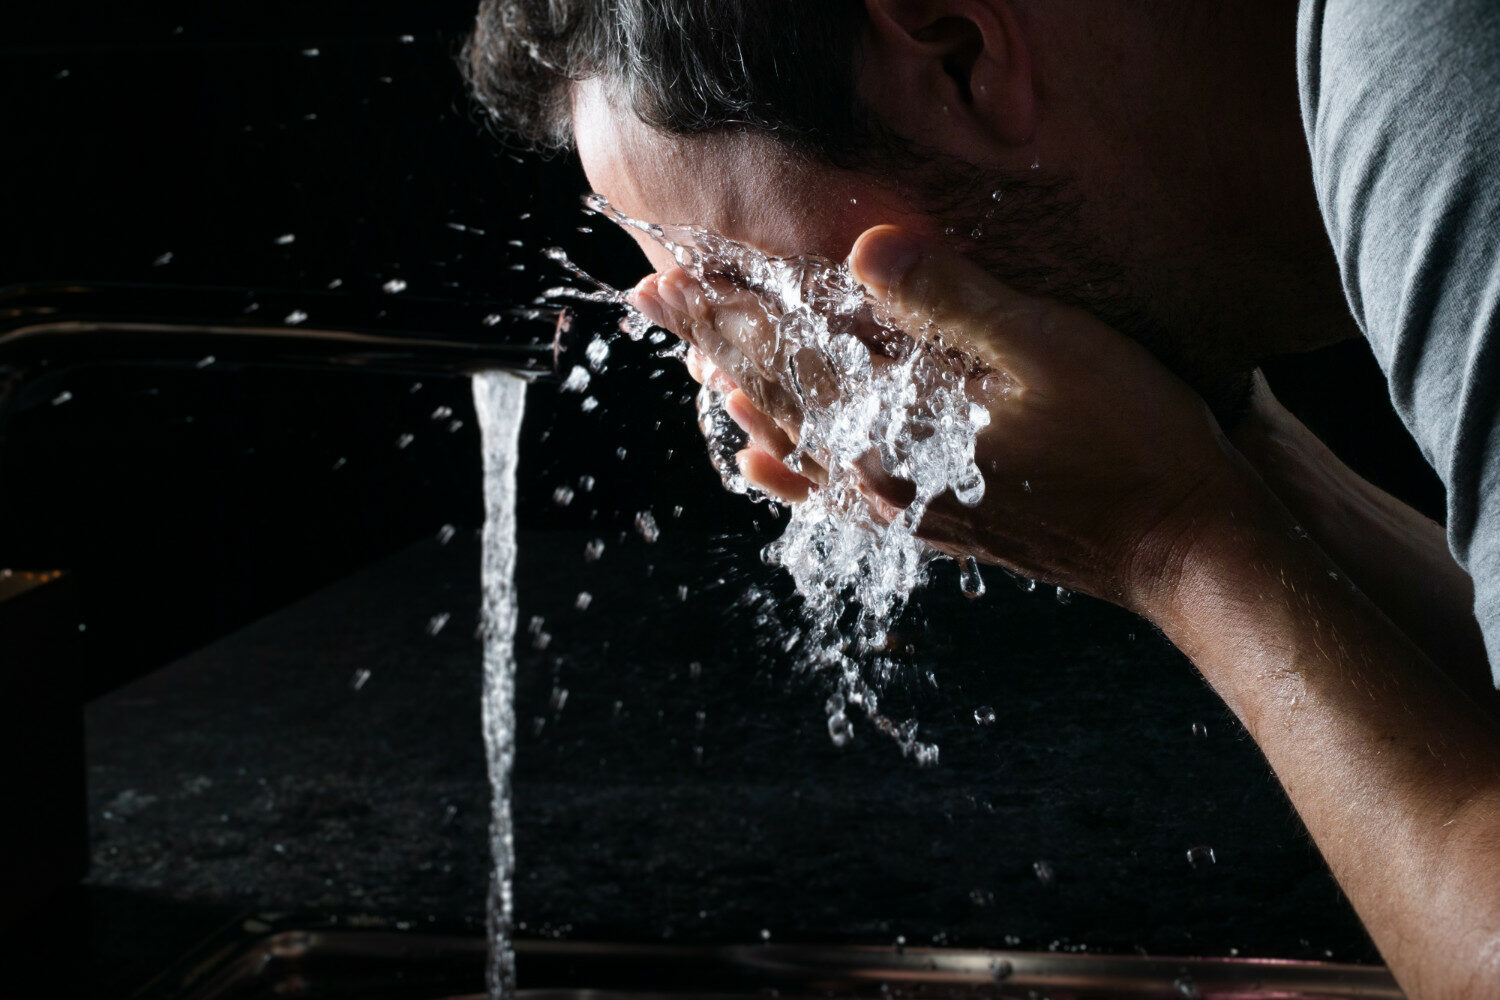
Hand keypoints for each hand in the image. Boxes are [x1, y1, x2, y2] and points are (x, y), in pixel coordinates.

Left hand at [634, 225, 1255, 610]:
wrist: (1185, 547)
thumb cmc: (1132, 442)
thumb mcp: (1052, 349)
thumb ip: (955, 300)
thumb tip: (867, 248)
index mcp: (900, 428)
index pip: (786, 362)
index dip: (722, 316)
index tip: (664, 282)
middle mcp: (884, 475)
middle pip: (773, 401)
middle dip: (712, 344)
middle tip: (655, 302)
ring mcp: (905, 505)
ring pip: (796, 446)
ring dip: (742, 397)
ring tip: (694, 364)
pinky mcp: (933, 522)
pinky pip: (836, 496)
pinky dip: (789, 473)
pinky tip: (761, 466)